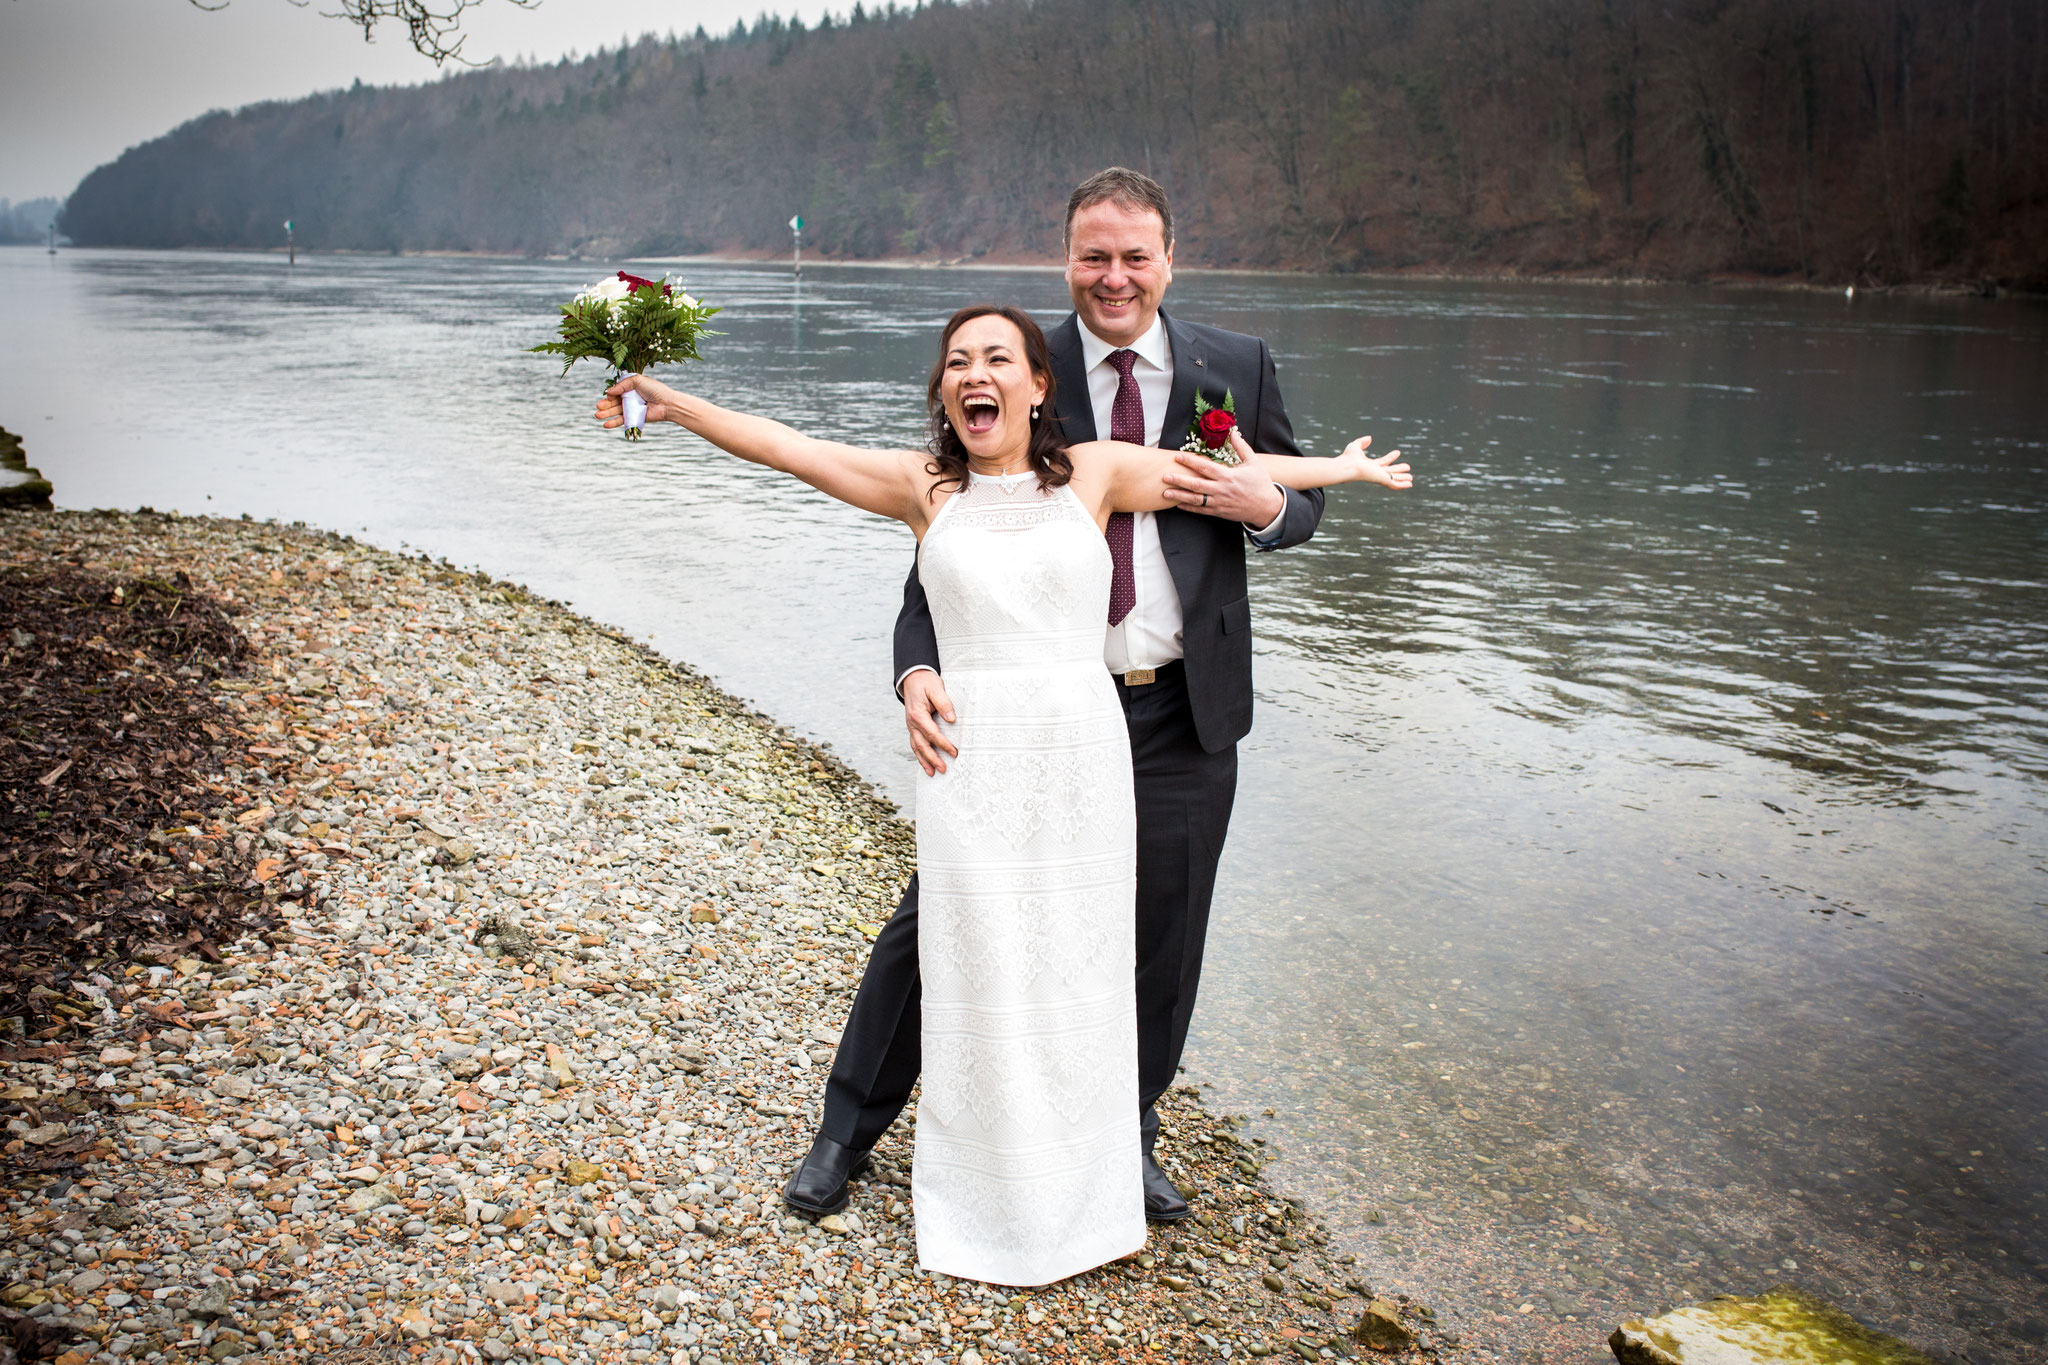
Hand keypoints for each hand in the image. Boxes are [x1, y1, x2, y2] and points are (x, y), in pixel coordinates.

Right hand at [595, 374, 673, 429]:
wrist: (666, 403)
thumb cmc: (655, 389)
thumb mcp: (637, 380)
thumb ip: (622, 385)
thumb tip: (609, 392)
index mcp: (631, 387)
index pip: (616, 391)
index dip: (611, 394)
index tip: (609, 396)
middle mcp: (630, 398)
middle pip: (614, 402)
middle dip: (605, 405)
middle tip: (597, 407)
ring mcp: (632, 408)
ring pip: (616, 411)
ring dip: (606, 414)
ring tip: (597, 416)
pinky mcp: (634, 417)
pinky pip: (622, 420)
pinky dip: (613, 423)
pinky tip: (605, 424)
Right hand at [902, 669, 958, 776]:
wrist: (912, 677)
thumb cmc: (925, 682)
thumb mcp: (936, 688)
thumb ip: (943, 703)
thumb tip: (951, 719)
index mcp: (918, 715)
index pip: (932, 734)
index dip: (943, 744)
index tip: (954, 752)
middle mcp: (912, 723)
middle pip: (922, 745)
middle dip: (933, 759)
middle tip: (943, 769)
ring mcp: (911, 726)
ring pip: (916, 747)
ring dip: (924, 761)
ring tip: (932, 773)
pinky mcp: (913, 727)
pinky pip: (915, 744)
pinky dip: (919, 755)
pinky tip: (925, 764)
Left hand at [1161, 433, 1284, 525]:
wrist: (1267, 507)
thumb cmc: (1260, 483)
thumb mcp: (1253, 462)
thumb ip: (1241, 447)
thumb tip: (1233, 432)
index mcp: (1228, 476)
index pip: (1205, 467)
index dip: (1190, 461)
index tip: (1177, 456)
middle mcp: (1221, 490)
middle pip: (1196, 484)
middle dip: (1179, 480)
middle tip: (1165, 476)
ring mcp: (1219, 502)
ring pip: (1195, 499)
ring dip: (1179, 496)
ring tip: (1165, 493)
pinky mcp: (1219, 512)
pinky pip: (1201, 510)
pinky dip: (1189, 508)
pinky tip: (1178, 504)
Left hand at [1339, 435, 1411, 489]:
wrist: (1348, 465)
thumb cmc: (1349, 457)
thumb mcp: (1356, 446)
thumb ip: (1362, 442)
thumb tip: (1369, 438)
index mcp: (1369, 465)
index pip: (1382, 461)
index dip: (1390, 457)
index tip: (1397, 452)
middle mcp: (1375, 472)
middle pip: (1389, 471)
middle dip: (1398, 469)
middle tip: (1407, 466)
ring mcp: (1379, 477)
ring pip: (1393, 479)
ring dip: (1402, 478)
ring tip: (1411, 477)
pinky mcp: (1382, 481)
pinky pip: (1394, 485)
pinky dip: (1402, 485)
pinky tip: (1410, 484)